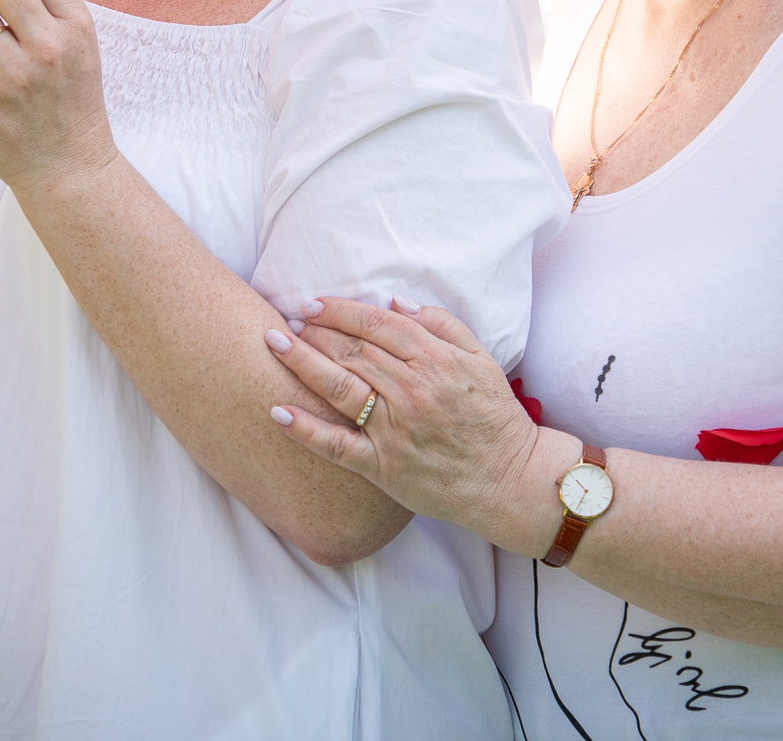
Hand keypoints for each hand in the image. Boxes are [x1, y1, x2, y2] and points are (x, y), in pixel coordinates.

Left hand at [264, 295, 552, 534]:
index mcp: (434, 360)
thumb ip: (442, 325)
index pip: (376, 324)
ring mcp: (394, 430)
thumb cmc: (495, 418)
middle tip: (287, 319)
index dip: (340, 310)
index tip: (313, 304)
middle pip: (351, 351)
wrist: (509, 480)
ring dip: (301, 362)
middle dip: (315, 331)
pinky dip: (305, 429)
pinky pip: (337, 446)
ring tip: (274, 343)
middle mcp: (410, 391)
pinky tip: (277, 411)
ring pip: (338, 387)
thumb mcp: (481, 359)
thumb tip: (396, 302)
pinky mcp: (383, 466)